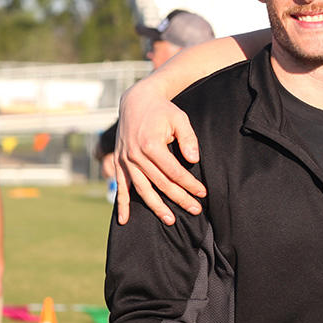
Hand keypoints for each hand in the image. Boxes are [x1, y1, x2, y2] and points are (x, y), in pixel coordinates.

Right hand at [115, 82, 204, 224]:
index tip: (202, 193)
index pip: (174, 172)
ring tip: (170, 220)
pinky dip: (122, 204)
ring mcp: (125, 161)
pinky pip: (121, 186)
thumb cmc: (163, 111)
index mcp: (150, 145)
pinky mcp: (120, 163)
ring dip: (155, 206)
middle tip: (195, 210)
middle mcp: (135, 156)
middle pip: (160, 183)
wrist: (137, 101)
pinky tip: (125, 221)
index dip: (189, 184)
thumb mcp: (180, 119)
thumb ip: (188, 138)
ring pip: (142, 189)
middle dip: (179, 198)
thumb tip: (194, 160)